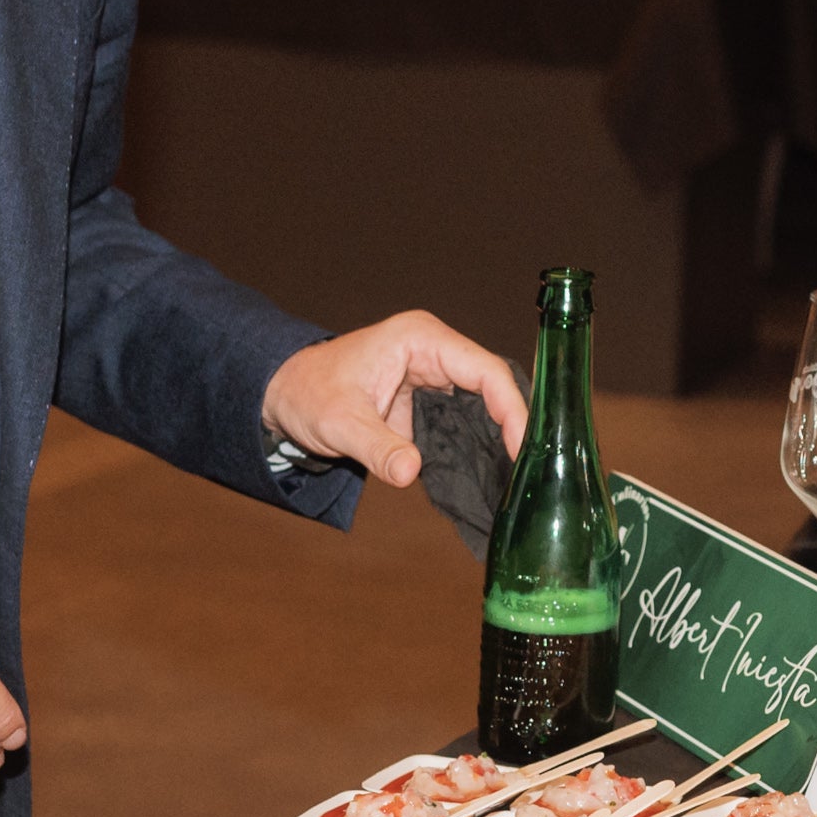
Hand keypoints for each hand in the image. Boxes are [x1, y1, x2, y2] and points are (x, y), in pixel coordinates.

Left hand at [262, 314, 528, 491]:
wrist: (283, 395)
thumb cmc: (308, 394)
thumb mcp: (338, 423)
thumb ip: (376, 447)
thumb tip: (410, 473)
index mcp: (420, 339)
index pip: (485, 370)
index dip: (511, 407)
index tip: (523, 445)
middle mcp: (435, 351)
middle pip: (494, 386)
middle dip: (515, 424)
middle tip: (533, 468)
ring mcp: (435, 375)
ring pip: (486, 405)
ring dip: (500, 438)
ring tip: (520, 476)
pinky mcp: (429, 401)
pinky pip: (466, 421)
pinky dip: (480, 446)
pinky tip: (492, 475)